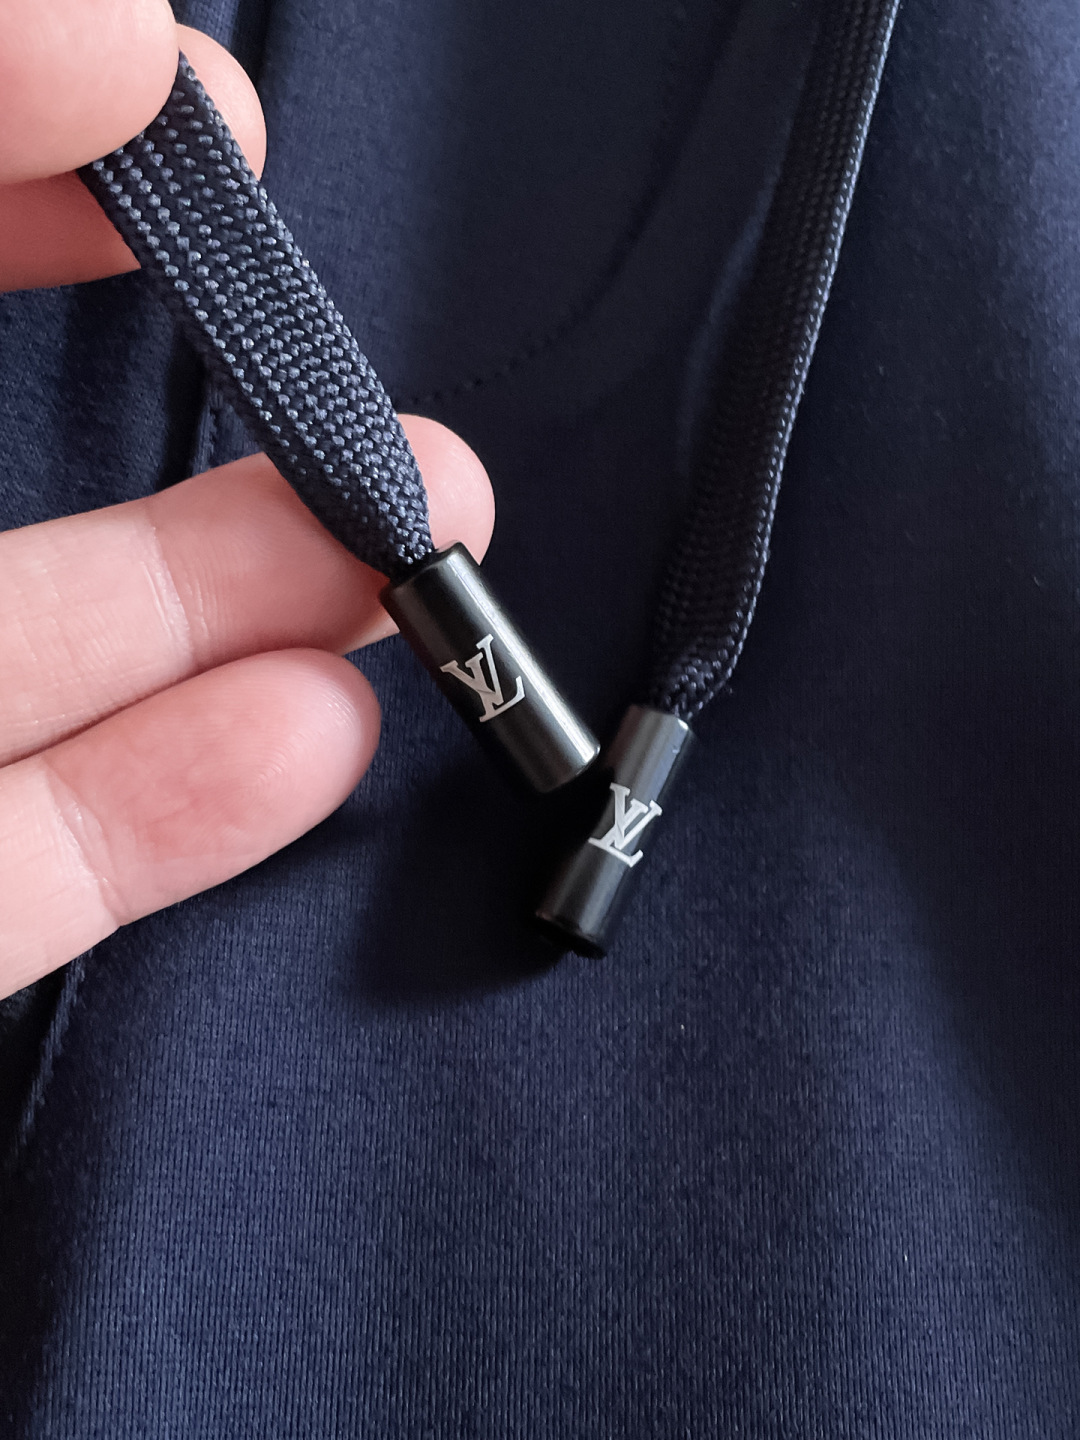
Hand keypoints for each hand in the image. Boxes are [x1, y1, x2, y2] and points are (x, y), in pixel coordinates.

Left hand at [0, 1, 494, 998]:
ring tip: (413, 557)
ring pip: (19, 666)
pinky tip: (316, 739)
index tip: (195, 120)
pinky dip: (163, 813)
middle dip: (186, 401)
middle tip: (363, 385)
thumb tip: (102, 7)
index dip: (29, 130)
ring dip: (228, 607)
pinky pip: (9, 873)